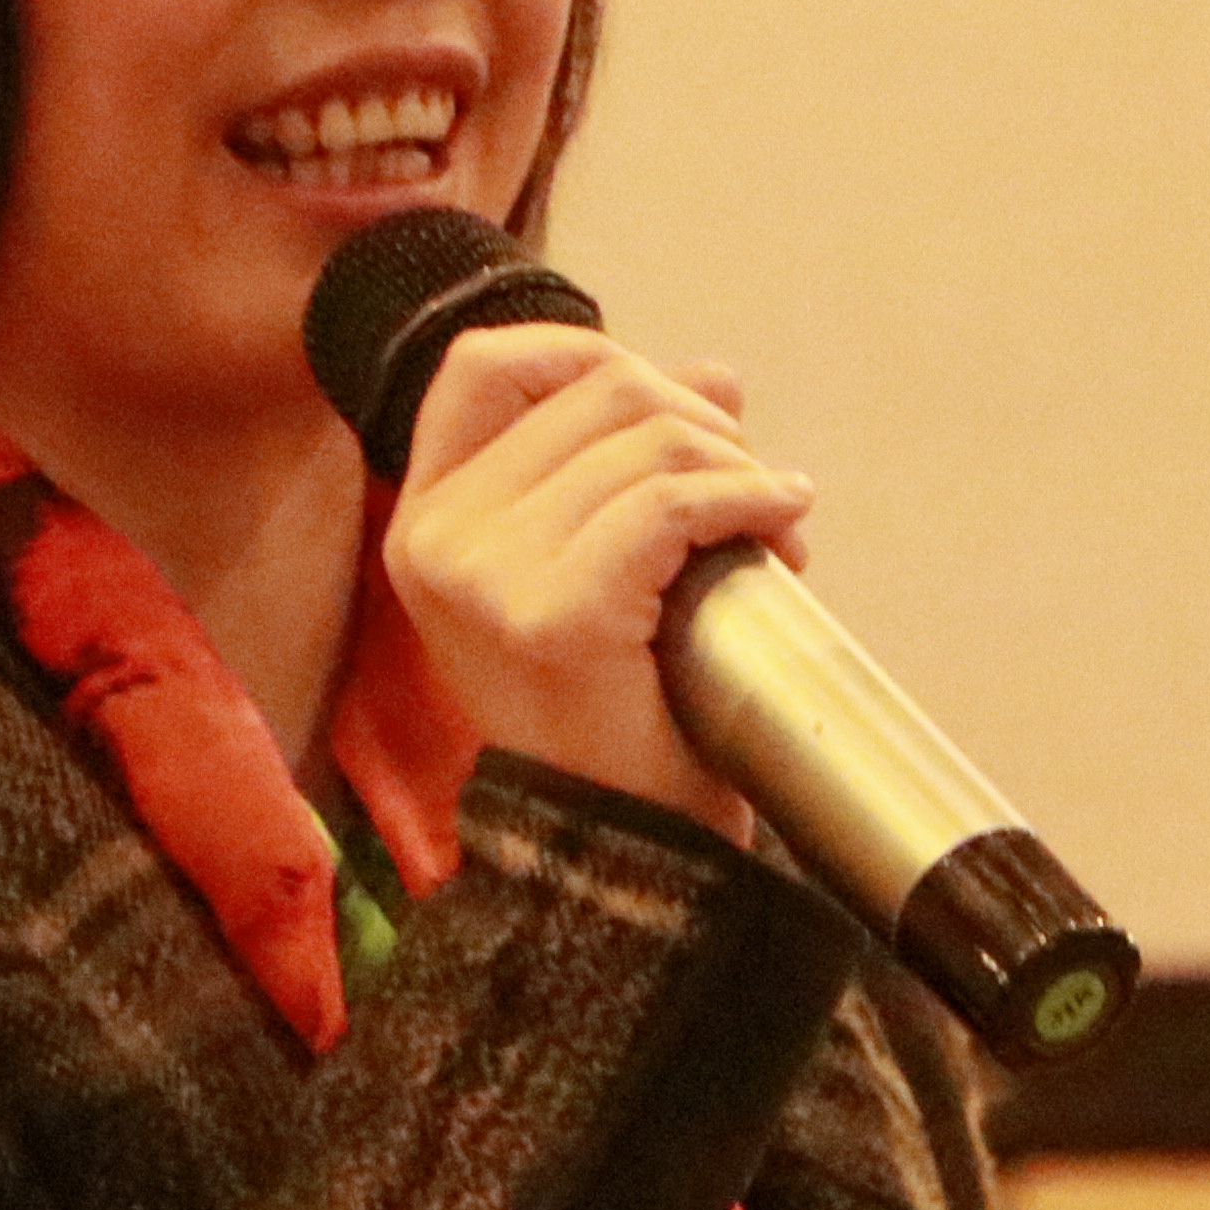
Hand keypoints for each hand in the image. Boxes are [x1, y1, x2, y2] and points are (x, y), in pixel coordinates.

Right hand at [381, 324, 815, 831]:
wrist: (629, 857)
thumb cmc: (618, 720)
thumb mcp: (603, 569)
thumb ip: (633, 462)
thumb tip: (711, 371)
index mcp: (426, 523)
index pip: (485, 367)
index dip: (584, 352)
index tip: (666, 406)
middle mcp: (438, 540)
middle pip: (594, 387)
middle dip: (700, 422)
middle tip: (753, 487)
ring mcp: (486, 577)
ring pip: (648, 440)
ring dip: (739, 468)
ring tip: (773, 525)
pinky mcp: (553, 614)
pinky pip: (674, 504)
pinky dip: (750, 501)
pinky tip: (783, 528)